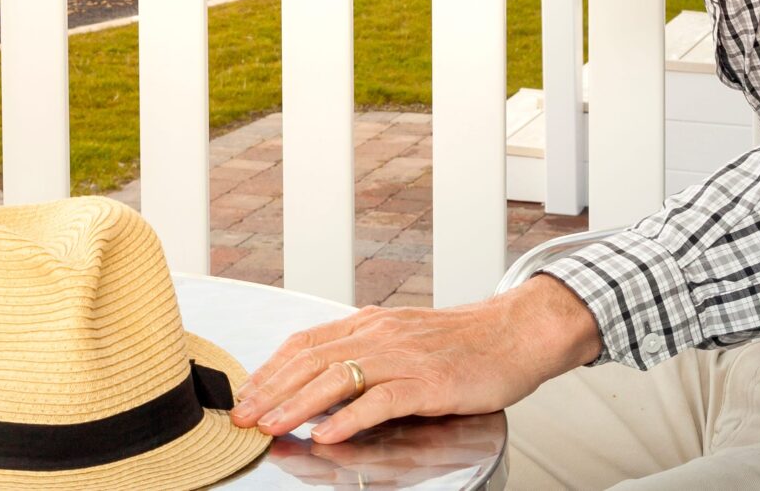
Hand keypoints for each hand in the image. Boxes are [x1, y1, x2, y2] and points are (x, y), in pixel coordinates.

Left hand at [230, 277, 600, 444]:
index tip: (245, 394)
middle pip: (311, 360)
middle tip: (243, 415)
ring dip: (298, 404)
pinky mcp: (429, 381)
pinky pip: (382, 400)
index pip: (305, 343)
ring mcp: (404, 357)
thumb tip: (320, 380)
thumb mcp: (402, 339)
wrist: (515, 332)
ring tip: (272, 425)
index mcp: (369, 325)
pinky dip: (352, 417)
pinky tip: (330, 434)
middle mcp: (380, 335)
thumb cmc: (462, 342)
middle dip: (272, 390)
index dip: (270, 369)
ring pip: (338, 378)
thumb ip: (364, 355)